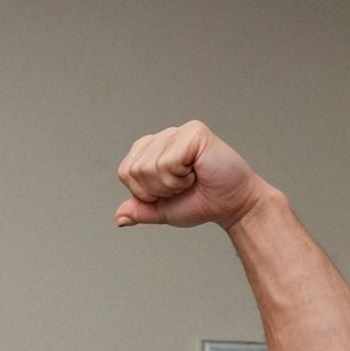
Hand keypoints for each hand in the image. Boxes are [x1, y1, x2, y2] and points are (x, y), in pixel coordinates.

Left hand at [115, 121, 266, 230]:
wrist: (231, 205)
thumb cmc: (201, 203)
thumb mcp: (162, 211)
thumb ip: (139, 210)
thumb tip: (118, 218)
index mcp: (151, 151)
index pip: (124, 172)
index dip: (143, 193)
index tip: (168, 192)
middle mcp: (162, 137)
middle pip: (133, 170)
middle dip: (156, 190)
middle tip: (181, 186)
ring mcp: (178, 131)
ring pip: (149, 167)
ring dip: (170, 185)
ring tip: (190, 179)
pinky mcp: (194, 132)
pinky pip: (168, 161)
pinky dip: (181, 177)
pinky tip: (197, 171)